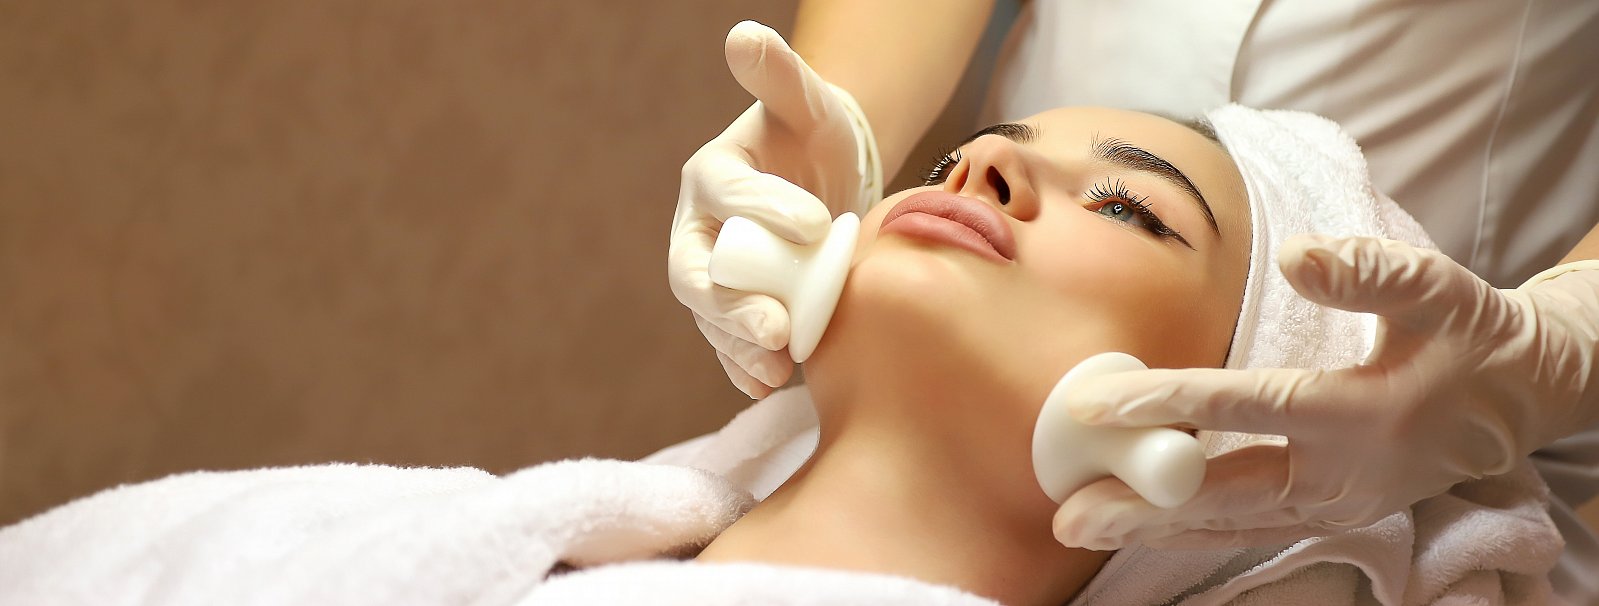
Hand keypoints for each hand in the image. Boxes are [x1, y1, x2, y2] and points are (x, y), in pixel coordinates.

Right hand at [669, 21, 878, 397]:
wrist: (827, 184)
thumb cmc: (813, 137)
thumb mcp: (806, 101)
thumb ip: (779, 74)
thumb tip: (745, 34)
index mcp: (710, 179)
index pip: (727, 197)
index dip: (764, 210)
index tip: (813, 223)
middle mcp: (700, 233)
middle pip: (700, 275)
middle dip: (733, 307)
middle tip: (776, 330)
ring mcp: (716, 279)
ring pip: (713, 320)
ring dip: (740, 349)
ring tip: (778, 368)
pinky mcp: (737, 314)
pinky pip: (731, 348)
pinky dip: (748, 369)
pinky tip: (773, 385)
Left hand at [1051, 234, 1598, 549]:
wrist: (1516, 398)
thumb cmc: (1468, 334)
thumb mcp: (1437, 289)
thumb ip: (1369, 271)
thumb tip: (1297, 255)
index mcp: (1363, 414)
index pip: (1250, 408)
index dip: (1172, 403)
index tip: (1102, 405)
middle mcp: (1342, 476)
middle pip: (1225, 495)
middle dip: (1143, 504)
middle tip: (1069, 513)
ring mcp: (1334, 505)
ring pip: (1229, 521)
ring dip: (1154, 525)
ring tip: (1080, 526)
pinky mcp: (1326, 512)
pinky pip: (1245, 525)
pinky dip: (1187, 523)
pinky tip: (1135, 519)